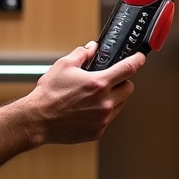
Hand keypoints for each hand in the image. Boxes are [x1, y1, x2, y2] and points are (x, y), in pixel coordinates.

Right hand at [25, 42, 144, 144]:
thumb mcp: (64, 66)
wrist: (38, 119)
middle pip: (129, 88)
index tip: (140, 58)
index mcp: (98, 83)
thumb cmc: (48, 94)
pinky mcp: (98, 131)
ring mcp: (103, 119)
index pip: (128, 69)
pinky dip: (104, 112)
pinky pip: (109, 118)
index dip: (138, 60)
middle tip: (109, 80)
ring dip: (114, 98)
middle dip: (122, 82)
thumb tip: (92, 48)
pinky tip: (88, 109)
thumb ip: (82, 54)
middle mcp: (104, 102)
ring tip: (94, 96)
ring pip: (121, 105)